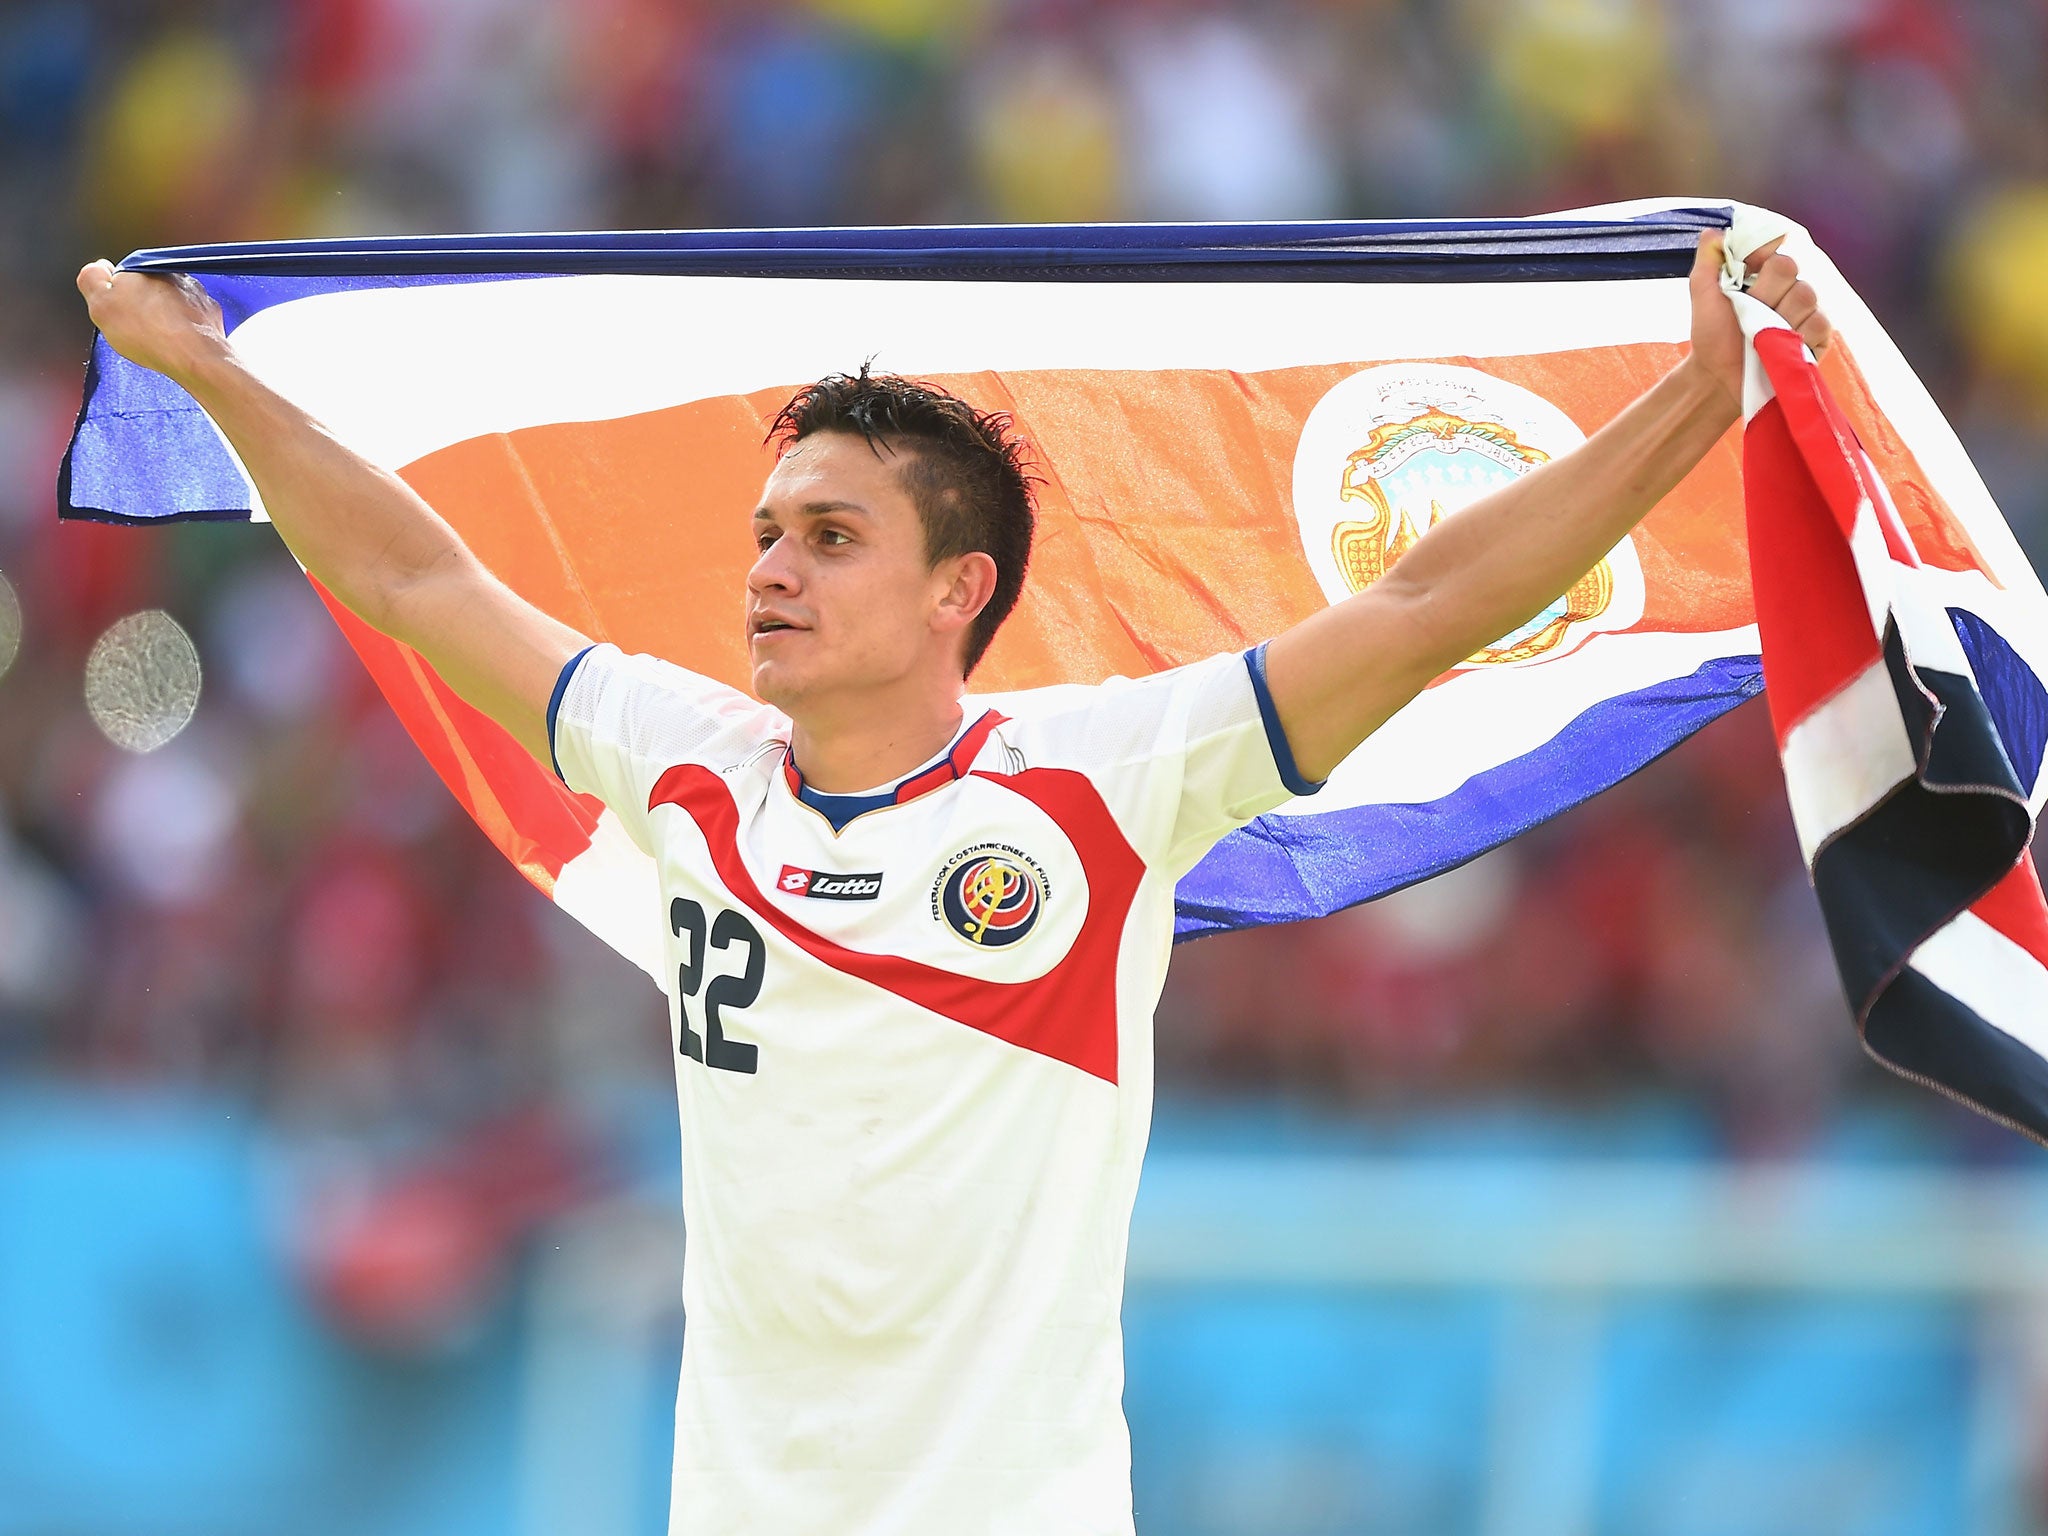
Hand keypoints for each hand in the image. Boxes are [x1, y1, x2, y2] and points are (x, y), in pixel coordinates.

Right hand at [75, 259, 230, 385]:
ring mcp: (197, 293)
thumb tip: (98, 268)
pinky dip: (186, 329)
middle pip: (150, 289)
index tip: (118, 314)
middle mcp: (173, 274)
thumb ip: (92, 280)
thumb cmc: (150, 333)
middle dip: (143, 307)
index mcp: (143, 267)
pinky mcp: (212, 313)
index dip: (117, 297)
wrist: (195, 358)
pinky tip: (178, 343)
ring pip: (173, 303)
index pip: (124, 276)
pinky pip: (193, 319)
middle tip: (138, 329)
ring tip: (159, 338)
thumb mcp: (101, 305)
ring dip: (166, 318)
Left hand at [1685, 230, 1835, 412]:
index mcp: (1764, 274)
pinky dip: (1800, 335)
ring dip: (1779, 316)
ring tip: (1761, 335)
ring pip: (1805, 295)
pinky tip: (1782, 347)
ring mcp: (1805, 312)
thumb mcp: (1702, 295)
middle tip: (1747, 313)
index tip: (1744, 270)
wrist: (1717, 377)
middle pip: (1789, 268)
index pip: (1775, 246)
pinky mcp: (1818, 337)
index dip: (1760, 254)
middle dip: (1763, 292)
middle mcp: (1788, 288)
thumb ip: (1708, 261)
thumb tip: (1713, 230)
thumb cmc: (1711, 336)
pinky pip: (1820, 323)